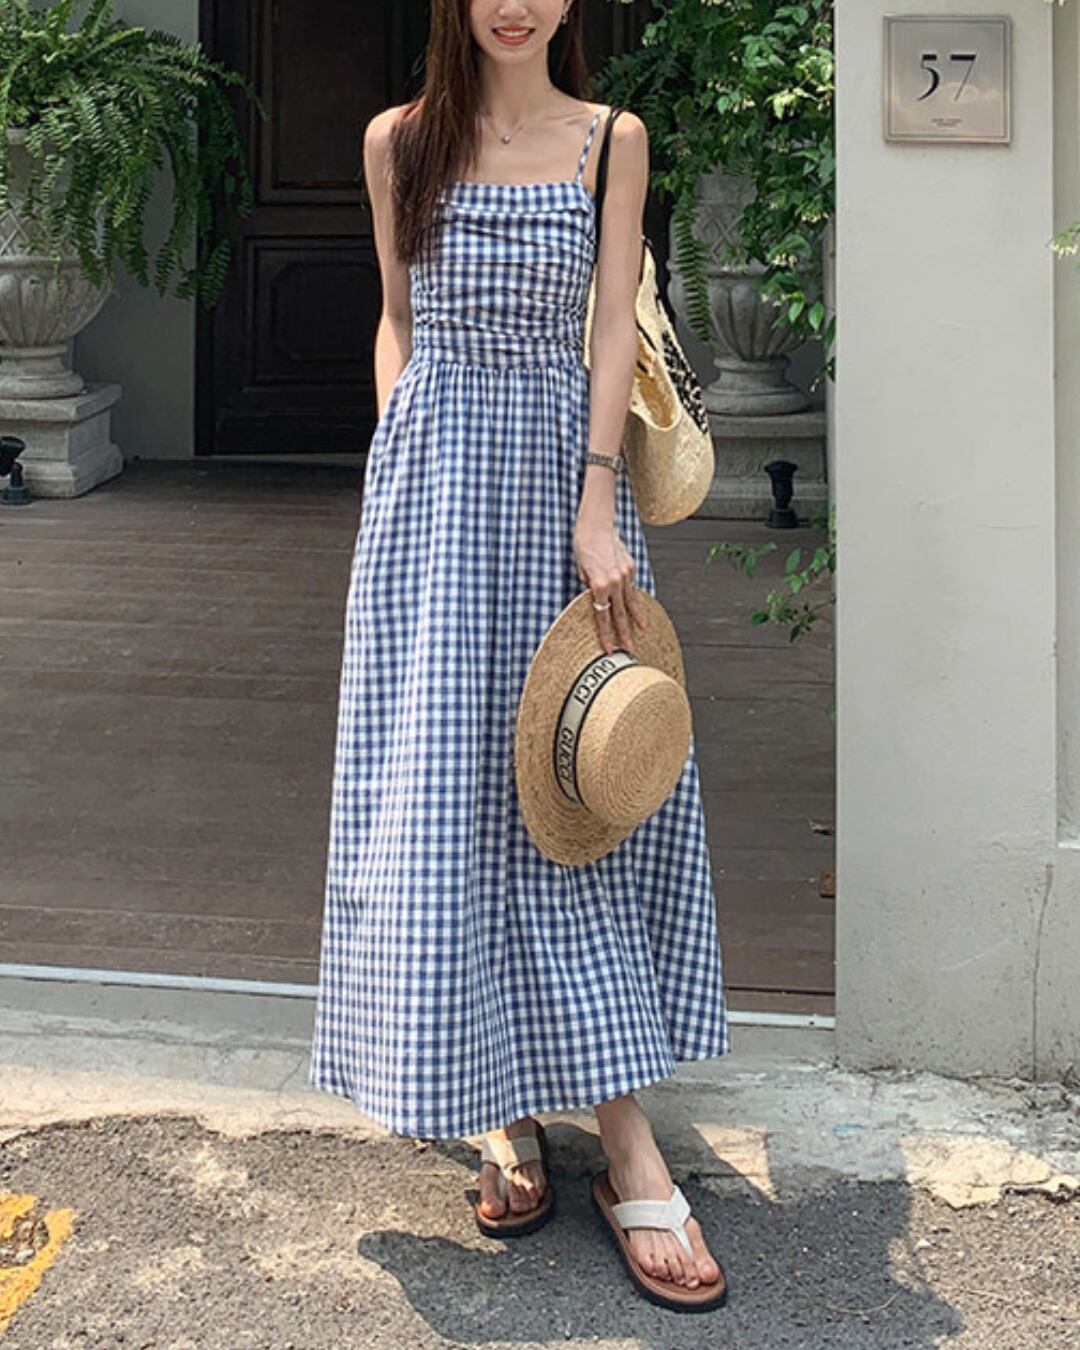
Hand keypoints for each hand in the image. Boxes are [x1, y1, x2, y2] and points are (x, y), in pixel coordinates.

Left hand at [572, 512, 648, 654]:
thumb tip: (591, 595)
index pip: (602, 617)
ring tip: (639, 633)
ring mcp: (624, 575)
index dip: (605, 635)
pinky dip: (635, 601)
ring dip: (634, 620)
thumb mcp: (579, 568)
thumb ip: (587, 585)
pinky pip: (632, 589)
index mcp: (599, 585)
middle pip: (619, 614)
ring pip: (630, 603)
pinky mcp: (630, 567)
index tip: (608, 648)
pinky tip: (639, 612)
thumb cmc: (583, 543)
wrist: (597, 523)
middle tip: (628, 650)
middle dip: (623, 634)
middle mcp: (614, 582)